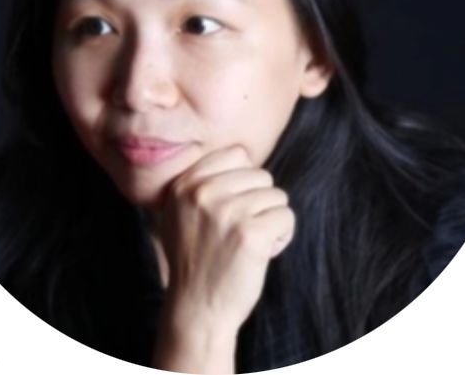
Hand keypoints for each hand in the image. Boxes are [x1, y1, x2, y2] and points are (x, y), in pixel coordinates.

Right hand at [156, 144, 294, 334]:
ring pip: (276, 195)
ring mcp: (226, 212)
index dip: (245, 180)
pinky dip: (282, 235)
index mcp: (184, 184)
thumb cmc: (194, 259)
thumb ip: (201, 182)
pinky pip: (286, 216)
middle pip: (260, 175)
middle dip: (259, 202)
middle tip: (241, 230)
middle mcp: (202, 193)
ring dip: (271, 220)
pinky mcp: (249, 233)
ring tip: (250, 242)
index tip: (235, 206)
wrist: (196, 309)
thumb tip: (244, 155)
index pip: (236, 154)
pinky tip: (263, 252)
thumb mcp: (179, 213)